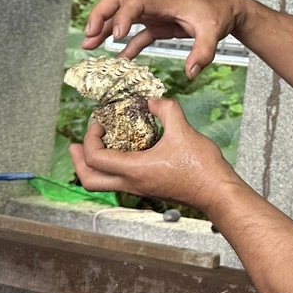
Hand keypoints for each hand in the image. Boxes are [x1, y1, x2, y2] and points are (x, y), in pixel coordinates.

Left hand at [70, 98, 232, 210]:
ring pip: (103, 183)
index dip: (90, 139)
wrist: (217, 191)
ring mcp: (141, 188)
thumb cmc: (201, 167)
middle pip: (90, 181)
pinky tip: (125, 151)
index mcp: (135, 170)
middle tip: (74, 146)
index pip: (95, 158)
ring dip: (94, 165)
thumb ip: (166, 109)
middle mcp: (133, 183)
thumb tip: (152, 100)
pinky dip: (112, 167)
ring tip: (97, 147)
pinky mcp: (150, 188)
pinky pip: (120, 180)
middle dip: (77, 162)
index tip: (98, 123)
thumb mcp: (183, 130)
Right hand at [81, 0, 240, 78]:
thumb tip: (190, 73)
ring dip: (104, 29)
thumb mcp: (214, 32)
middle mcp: (155, 6)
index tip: (116, 36)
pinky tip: (119, 60)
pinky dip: (127, 46)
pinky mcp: (161, 26)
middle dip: (100, 14)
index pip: (134, 2)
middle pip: (117, 0)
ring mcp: (156, 15)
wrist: (228, 8)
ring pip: (122, 16)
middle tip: (89, 34)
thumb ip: (203, 52)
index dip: (121, 16)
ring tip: (88, 45)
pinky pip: (138, 34)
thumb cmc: (220, 14)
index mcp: (164, 3)